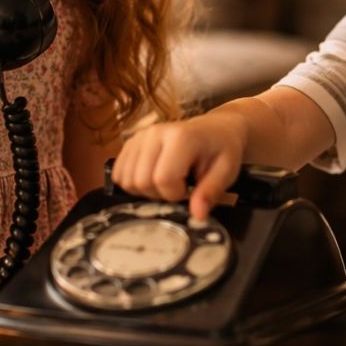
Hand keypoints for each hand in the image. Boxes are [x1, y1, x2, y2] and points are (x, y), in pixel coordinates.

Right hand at [110, 111, 247, 220]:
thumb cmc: (221, 149)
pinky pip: (119, 172)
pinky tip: (153, 178)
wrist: (215, 129)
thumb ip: (210, 193)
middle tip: (178, 188)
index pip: (163, 179)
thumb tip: (197, 216)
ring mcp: (140, 136)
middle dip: (159, 194)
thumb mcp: (226, 171)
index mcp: (181, 137)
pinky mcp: (132, 142)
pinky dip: (133, 183)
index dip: (175, 195)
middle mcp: (155, 133)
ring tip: (167, 182)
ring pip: (126, 179)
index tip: (189, 190)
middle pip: (141, 181)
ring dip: (145, 190)